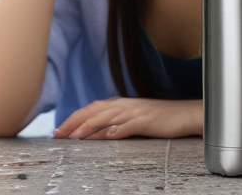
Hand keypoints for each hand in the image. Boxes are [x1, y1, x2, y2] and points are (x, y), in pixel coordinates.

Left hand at [53, 97, 202, 139]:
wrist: (185, 114)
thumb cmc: (161, 118)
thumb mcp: (135, 118)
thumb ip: (117, 122)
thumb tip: (99, 132)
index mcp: (121, 103)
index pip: (91, 109)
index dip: (74, 118)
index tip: (59, 130)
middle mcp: (124, 105)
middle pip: (93, 111)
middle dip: (73, 122)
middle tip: (57, 134)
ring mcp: (134, 112)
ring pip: (106, 117)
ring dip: (87, 127)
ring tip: (72, 136)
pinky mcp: (145, 121)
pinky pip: (126, 127)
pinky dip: (113, 131)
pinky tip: (103, 138)